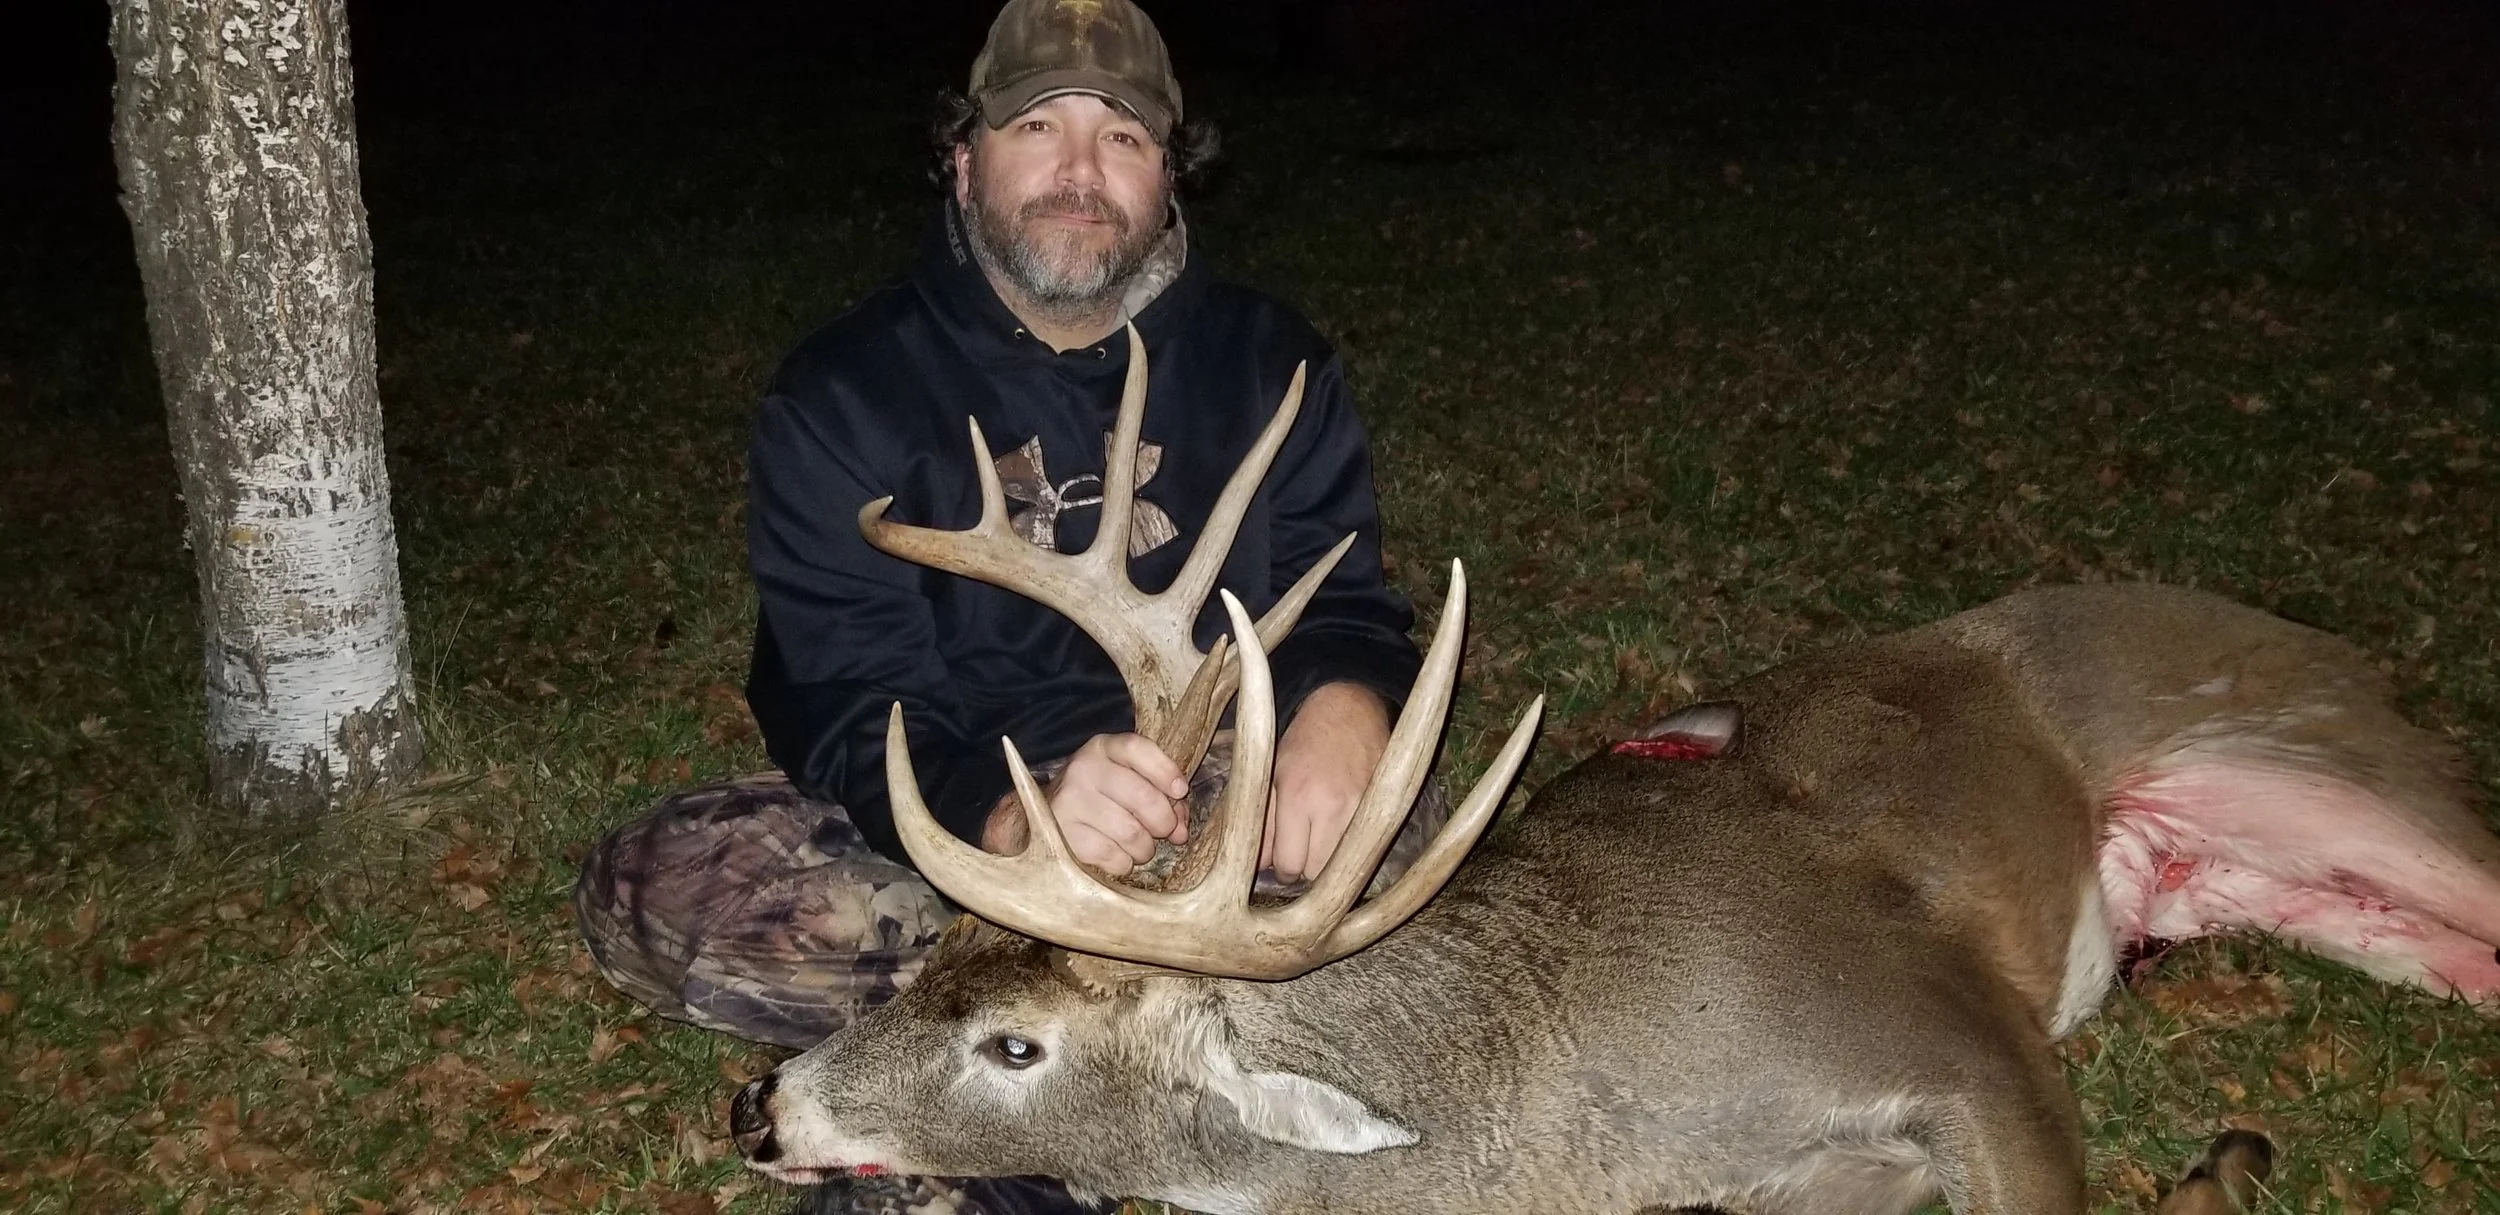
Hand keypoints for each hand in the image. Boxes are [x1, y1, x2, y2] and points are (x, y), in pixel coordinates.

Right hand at [981, 732, 1189, 874]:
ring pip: (1132, 833)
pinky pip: (1113, 856)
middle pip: (1143, 797)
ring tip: (1141, 846)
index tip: (1180, 791)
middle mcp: (1083, 769)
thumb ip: (1160, 794)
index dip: (1166, 771)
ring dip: (1145, 847)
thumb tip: (1180, 829)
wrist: (1047, 816)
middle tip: (1164, 830)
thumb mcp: (1126, 779)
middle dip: (1164, 821)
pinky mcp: (1063, 835)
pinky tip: (1119, 856)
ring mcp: (1070, 802)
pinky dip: (1124, 862)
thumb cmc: (1101, 796)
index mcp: (1103, 748)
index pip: (1138, 748)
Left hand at [1263, 683, 1390, 882]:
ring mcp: (1361, 808)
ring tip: (1323, 840)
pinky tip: (1344, 828)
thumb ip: (1265, 822)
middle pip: (1317, 873)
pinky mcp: (1383, 806)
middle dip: (1307, 868)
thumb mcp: (1273, 775)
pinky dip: (1353, 845)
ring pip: (1344, 865)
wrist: (1349, 709)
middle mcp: (1331, 806)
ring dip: (1331, 860)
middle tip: (1303, 851)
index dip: (1283, 869)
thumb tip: (1262, 864)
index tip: (1284, 862)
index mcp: (1296, 796)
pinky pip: (1366, 846)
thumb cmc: (1304, 741)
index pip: (1289, 864)